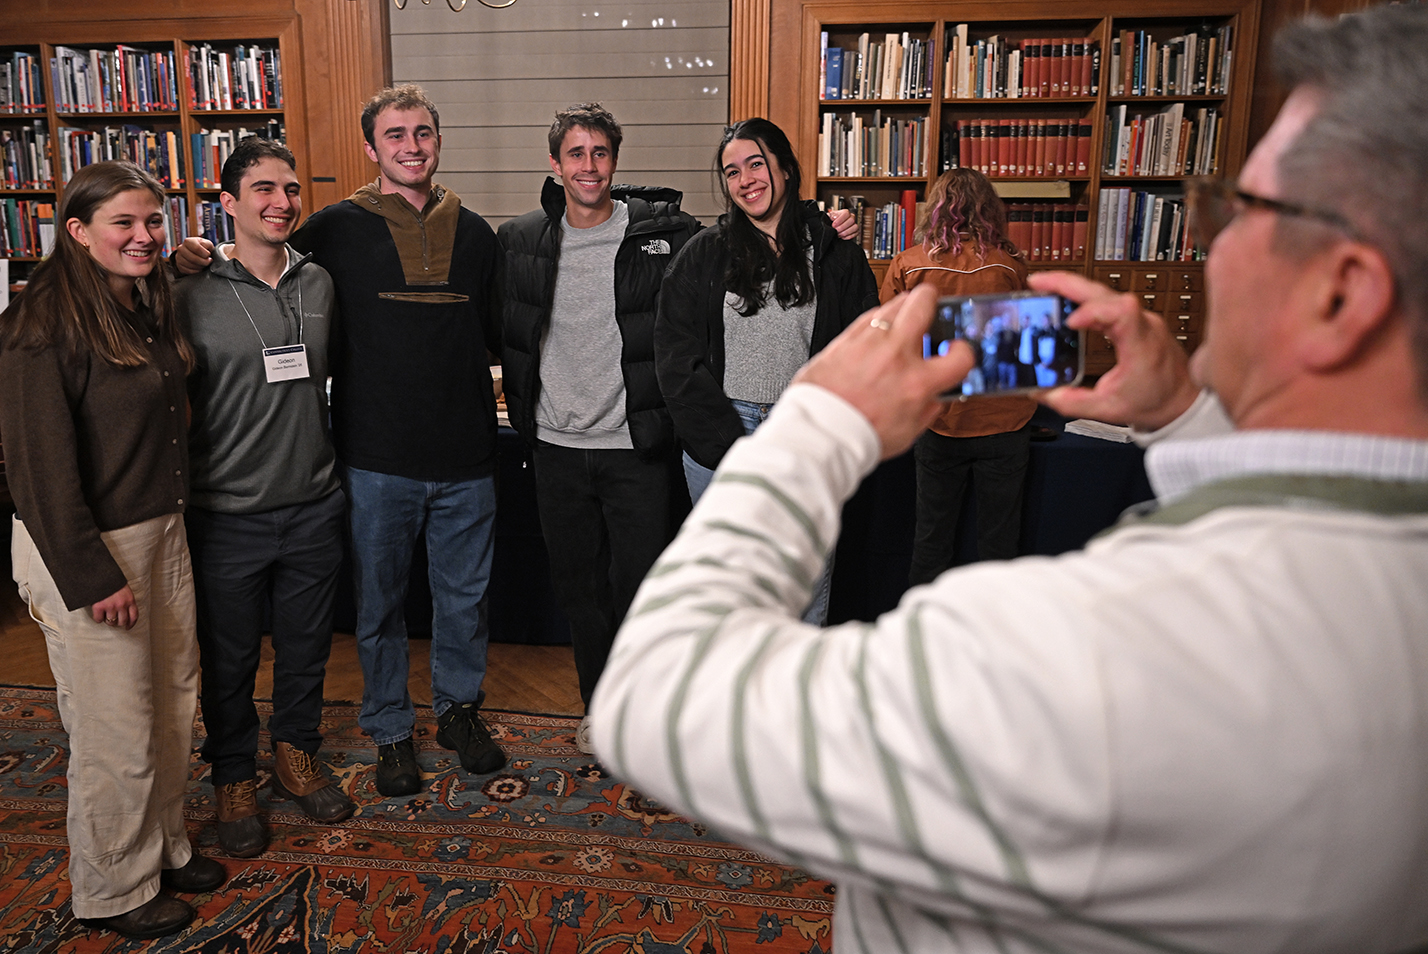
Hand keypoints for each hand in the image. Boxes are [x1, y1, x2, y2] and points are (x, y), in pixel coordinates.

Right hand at [91, 585, 137, 629]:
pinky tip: (98, 614)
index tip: (128, 627)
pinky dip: (98, 618)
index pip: (134, 616)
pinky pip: (99, 619)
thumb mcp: (124, 590)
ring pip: (111, 622)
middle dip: (118, 623)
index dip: (131, 624)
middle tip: (114, 620)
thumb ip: (126, 599)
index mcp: (130, 600)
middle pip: (122, 621)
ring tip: (105, 616)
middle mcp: (122, 604)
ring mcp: (110, 606)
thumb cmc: (112, 582)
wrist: (101, 574)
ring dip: (108, 621)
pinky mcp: (99, 607)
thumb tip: (125, 611)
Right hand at [173, 237, 214, 275]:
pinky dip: (196, 271)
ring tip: (204, 264)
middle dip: (204, 262)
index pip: (197, 248)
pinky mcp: (179, 266)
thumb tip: (207, 250)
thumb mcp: (206, 244)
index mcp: (188, 241)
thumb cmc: (202, 248)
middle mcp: (181, 248)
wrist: (193, 253)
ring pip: (191, 265)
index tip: (209, 255)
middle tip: (208, 262)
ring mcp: (178, 257)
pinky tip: (199, 268)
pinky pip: (189, 271)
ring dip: (200, 267)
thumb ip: (208, 244)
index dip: (205, 254)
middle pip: (193, 258)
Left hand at [794, 284, 972, 459]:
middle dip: (932, 300)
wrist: (818, 433)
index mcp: (917, 382)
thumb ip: (927, 410)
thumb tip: (936, 397)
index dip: (964, 353)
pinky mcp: (846, 338)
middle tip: (931, 307)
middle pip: (923, 302)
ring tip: (903, 321)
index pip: (960, 355)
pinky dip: (878, 321)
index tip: (957, 354)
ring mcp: (869, 341)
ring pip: (894, 303)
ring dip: (904, 308)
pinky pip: (869, 316)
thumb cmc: (857, 435)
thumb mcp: (907, 433)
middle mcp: (896, 354)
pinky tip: (877, 334)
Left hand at [829, 208, 859, 241]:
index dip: (840, 219)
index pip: (846, 213)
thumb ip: (831, 215)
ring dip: (846, 232)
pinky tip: (842, 237)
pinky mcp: (856, 231)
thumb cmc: (832, 221)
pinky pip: (855, 234)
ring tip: (839, 234)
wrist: (832, 227)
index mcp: (845, 212)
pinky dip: (848, 236)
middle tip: (836, 230)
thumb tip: (834, 217)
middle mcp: (851, 217)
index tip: (834, 225)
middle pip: (851, 220)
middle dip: (842, 227)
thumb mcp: (829, 217)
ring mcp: (854, 224)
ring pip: (855, 227)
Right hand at [1028, 271, 1199, 430]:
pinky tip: (1062, 296)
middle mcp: (1141, 324)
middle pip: (1104, 291)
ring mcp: (1138, 318)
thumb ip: (1075, 403)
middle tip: (1037, 282)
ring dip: (1072, 286)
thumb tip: (1043, 393)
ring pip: (1103, 290)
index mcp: (1140, 344)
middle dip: (1068, 284)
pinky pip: (1105, 299)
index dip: (1092, 311)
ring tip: (1042, 285)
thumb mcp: (1111, 409)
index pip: (1120, 312)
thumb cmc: (1156, 401)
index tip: (1069, 323)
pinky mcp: (1133, 319)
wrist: (1182, 398)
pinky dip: (1081, 295)